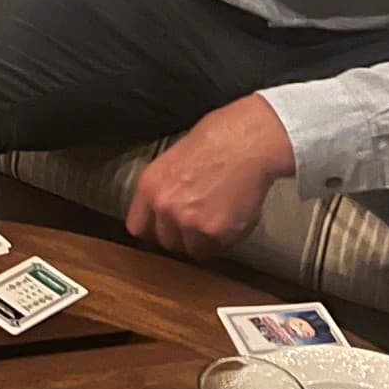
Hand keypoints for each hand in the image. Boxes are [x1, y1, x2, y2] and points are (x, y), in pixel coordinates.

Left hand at [124, 96, 296, 259]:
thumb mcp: (175, 158)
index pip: (138, 227)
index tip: (166, 228)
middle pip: (166, 242)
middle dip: (182, 235)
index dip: (155, 229)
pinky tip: (232, 219)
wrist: (250, 142)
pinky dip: (225, 240)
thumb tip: (166, 208)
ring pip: (192, 250)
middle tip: (200, 221)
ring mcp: (190, 222)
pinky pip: (217, 249)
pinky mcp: (216, 232)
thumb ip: (166, 188)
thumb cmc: (218, 139)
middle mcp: (165, 207)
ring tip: (218, 220)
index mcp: (150, 186)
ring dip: (204, 240)